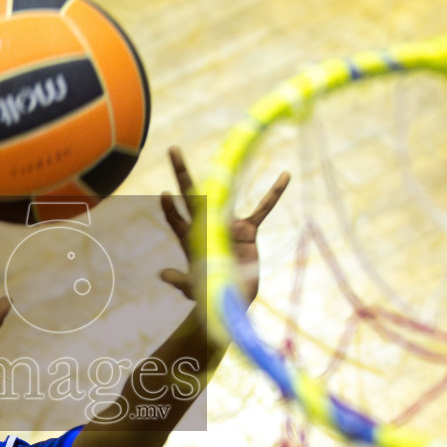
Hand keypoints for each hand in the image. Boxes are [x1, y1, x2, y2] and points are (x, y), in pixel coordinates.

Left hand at [158, 146, 287, 303]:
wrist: (232, 298)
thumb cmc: (209, 294)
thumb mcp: (194, 289)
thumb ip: (180, 281)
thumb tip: (162, 274)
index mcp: (190, 238)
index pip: (176, 219)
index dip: (170, 208)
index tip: (164, 194)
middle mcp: (206, 226)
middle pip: (191, 196)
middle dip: (181, 173)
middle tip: (172, 149)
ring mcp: (227, 225)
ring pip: (225, 194)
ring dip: (226, 173)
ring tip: (228, 151)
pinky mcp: (248, 230)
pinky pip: (263, 209)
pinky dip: (273, 194)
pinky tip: (284, 176)